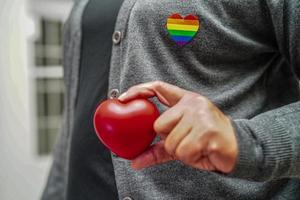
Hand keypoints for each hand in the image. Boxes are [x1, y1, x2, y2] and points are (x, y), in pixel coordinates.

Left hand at [119, 81, 237, 172]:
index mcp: (185, 101)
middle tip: (187, 141)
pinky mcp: (208, 131)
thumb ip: (157, 149)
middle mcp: (192, 104)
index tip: (122, 98)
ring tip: (198, 146)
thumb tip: (134, 161)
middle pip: (160, 125)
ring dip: (182, 152)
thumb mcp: (180, 142)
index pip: (158, 87)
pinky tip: (204, 151)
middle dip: (169, 141)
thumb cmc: (207, 142)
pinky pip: (184, 151)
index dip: (138, 90)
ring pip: (171, 141)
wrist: (238, 149)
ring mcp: (201, 116)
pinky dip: (192, 157)